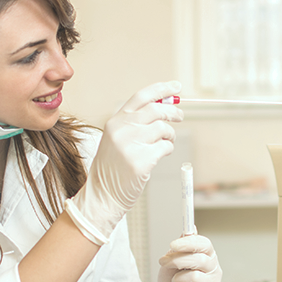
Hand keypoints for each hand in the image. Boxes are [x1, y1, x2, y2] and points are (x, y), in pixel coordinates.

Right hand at [65, 81, 183, 243]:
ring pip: (163, 129)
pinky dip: (168, 149)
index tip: (176, 87)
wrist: (102, 195)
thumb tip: (166, 106)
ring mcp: (130, 145)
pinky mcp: (141, 161)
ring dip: (170, 135)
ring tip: (166, 142)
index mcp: (115, 122)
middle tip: (180, 116)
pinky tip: (160, 155)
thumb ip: (136, 122)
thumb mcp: (117, 139)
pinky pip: (165, 147)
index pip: (141, 97)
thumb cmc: (113, 168)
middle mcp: (121, 130)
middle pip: (156, 110)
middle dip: (172, 112)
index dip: (161, 89)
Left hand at [145, 234, 222, 281]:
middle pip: (199, 259)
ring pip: (194, 277)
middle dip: (177, 261)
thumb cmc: (171, 279)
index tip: (172, 244)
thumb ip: (181, 246)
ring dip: (177, 280)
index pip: (204, 244)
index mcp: (208, 256)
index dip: (189, 243)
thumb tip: (191, 228)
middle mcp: (214, 270)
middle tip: (163, 262)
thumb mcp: (171, 260)